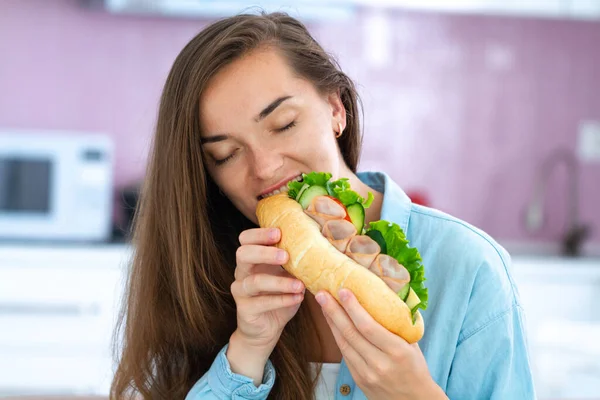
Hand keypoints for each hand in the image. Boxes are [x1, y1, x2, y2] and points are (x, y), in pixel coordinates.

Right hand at [231, 227, 304, 350]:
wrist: (266, 329)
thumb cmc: (279, 297)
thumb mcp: (287, 276)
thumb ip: (294, 262)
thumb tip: (319, 246)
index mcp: (252, 259)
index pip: (246, 239)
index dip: (259, 234)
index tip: (279, 233)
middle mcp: (242, 272)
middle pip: (243, 254)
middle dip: (264, 252)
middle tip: (285, 256)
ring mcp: (240, 291)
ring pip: (254, 281)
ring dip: (279, 282)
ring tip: (299, 284)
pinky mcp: (244, 309)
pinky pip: (261, 303)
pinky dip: (282, 300)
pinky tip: (298, 298)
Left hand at [316, 289, 446, 399]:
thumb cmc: (415, 368)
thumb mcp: (412, 344)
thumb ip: (398, 323)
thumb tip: (384, 294)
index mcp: (397, 352)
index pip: (369, 327)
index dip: (353, 308)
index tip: (343, 290)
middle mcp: (380, 364)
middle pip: (351, 333)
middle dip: (334, 311)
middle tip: (323, 293)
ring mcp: (367, 373)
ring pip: (343, 343)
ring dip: (331, 321)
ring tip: (323, 303)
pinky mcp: (358, 379)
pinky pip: (344, 354)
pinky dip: (336, 335)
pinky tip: (332, 322)